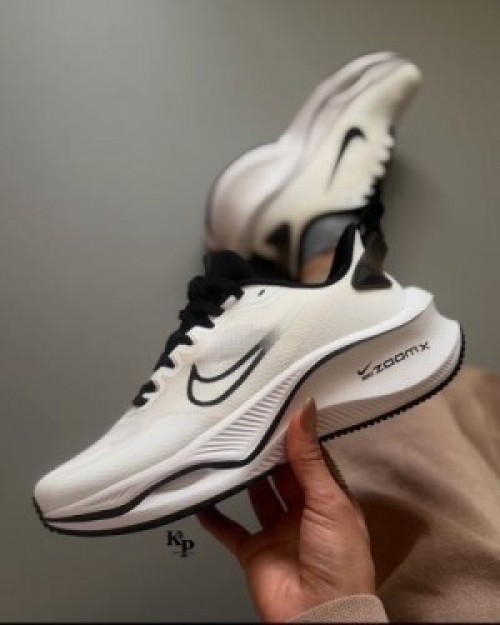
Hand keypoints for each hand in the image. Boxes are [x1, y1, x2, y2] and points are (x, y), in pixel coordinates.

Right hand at [197, 398, 375, 621]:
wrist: (320, 616)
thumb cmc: (340, 562)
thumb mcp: (329, 501)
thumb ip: (310, 458)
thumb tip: (305, 411)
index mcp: (328, 500)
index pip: (309, 459)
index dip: (295, 436)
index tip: (278, 409)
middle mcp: (303, 512)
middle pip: (281, 474)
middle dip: (267, 453)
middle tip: (249, 424)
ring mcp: (277, 532)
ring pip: (256, 495)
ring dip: (243, 477)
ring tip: (226, 449)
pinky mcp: (254, 551)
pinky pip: (230, 529)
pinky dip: (214, 516)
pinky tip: (202, 498)